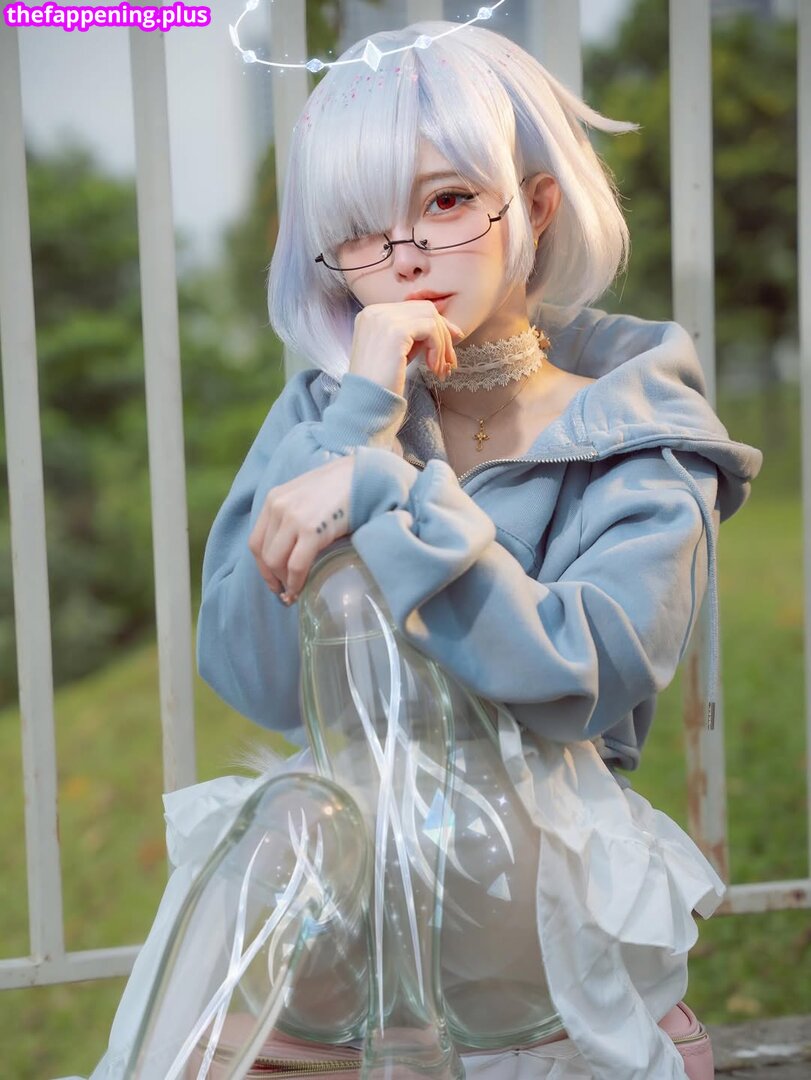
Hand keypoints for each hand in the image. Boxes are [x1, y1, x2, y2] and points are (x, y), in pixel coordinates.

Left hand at [248, 455, 353, 604]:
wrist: (365, 476)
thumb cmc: (341, 488)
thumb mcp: (306, 496)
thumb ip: (292, 517)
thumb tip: (290, 553)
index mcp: (274, 499)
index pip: (256, 541)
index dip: (262, 567)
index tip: (274, 581)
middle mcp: (278, 507)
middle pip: (264, 554)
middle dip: (273, 578)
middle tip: (287, 592)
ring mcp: (293, 518)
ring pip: (275, 562)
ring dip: (285, 582)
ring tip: (296, 590)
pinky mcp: (311, 530)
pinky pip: (296, 565)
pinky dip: (297, 581)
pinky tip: (303, 587)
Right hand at [349, 300, 464, 396]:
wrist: (366, 404)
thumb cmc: (382, 384)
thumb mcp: (397, 351)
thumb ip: (414, 335)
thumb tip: (447, 327)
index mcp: (372, 315)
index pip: (413, 308)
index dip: (436, 325)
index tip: (449, 345)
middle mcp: (375, 312)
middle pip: (424, 309)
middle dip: (443, 333)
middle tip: (449, 361)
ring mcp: (383, 319)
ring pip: (430, 318)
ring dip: (442, 344)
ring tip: (439, 368)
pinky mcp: (395, 331)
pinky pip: (430, 330)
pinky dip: (438, 348)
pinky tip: (433, 368)